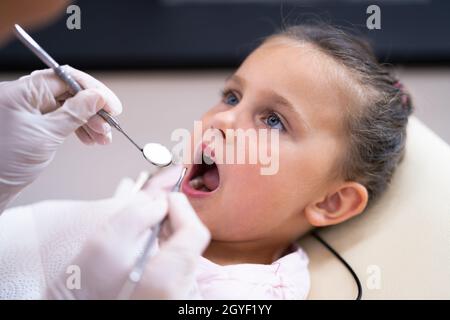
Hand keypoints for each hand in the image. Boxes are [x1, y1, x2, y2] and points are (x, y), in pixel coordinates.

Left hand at [0, 66, 121, 211]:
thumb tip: (97, 98)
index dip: (92, 90)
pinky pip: (60, 120)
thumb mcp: (47, 135)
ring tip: (102, 138)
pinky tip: (89, 138)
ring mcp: (27, 111)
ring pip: (67, 108)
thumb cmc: (4, 163)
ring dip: (88, 122)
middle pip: (68, 93)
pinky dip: (77, 128)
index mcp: (20, 91)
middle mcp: (23, 97)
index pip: (65, 78)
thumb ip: (74, 113)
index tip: (110, 105)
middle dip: (92, 110)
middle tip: (108, 126)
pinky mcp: (32, 124)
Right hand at [46, 192, 209, 298]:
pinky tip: (150, 240)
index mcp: (168, 276)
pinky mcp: (171, 293)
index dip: (181, 209)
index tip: (164, 200)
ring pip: (185, 251)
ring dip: (170, 232)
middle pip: (191, 241)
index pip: (194, 232)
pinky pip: (178, 263)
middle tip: (153, 208)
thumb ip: (138, 213)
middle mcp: (179, 288)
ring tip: (149, 223)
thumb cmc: (88, 284)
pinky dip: (167, 246)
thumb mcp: (108, 239)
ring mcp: (177, 293)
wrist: (78, 309)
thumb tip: (160, 204)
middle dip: (174, 218)